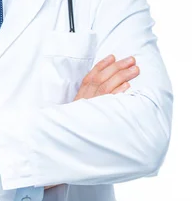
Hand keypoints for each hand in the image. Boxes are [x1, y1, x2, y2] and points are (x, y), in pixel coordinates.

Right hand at [44, 54, 139, 190]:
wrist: (64, 144)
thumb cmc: (74, 128)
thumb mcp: (77, 111)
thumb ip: (88, 100)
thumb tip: (104, 90)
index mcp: (79, 97)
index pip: (91, 76)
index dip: (102, 65)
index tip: (113, 56)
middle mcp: (85, 100)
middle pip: (102, 79)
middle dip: (117, 67)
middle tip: (132, 60)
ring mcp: (92, 107)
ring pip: (107, 87)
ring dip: (122, 76)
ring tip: (135, 69)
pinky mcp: (98, 116)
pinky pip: (109, 102)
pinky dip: (118, 93)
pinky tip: (128, 87)